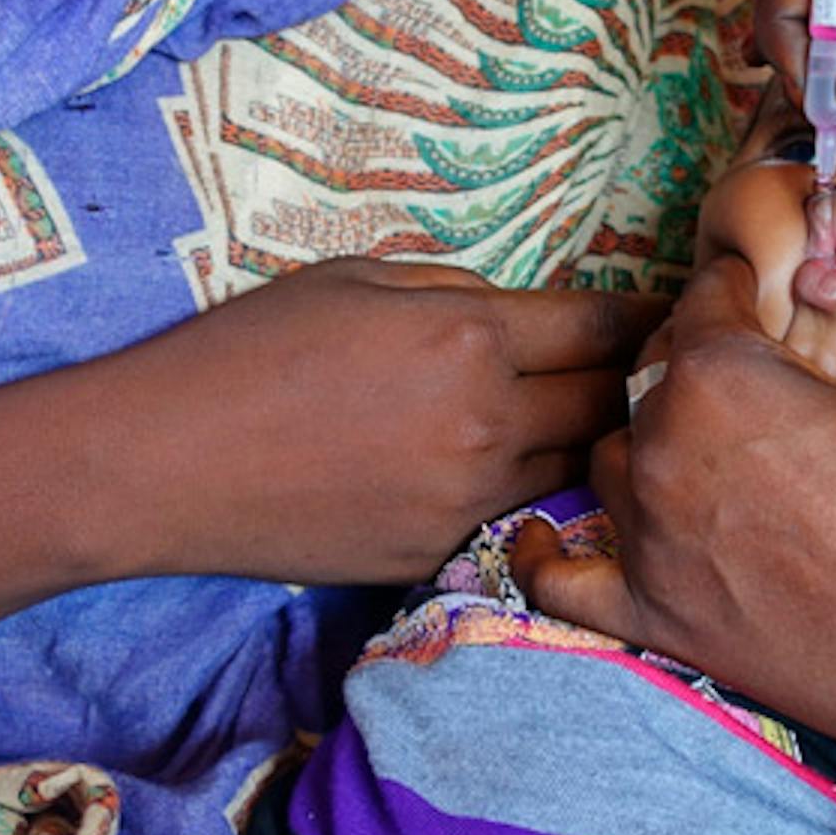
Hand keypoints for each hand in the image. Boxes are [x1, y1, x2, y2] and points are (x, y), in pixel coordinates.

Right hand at [95, 259, 663, 586]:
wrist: (164, 462)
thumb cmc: (249, 349)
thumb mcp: (358, 280)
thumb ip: (458, 292)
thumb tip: (523, 315)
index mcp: (470, 338)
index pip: (603, 325)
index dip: (644, 316)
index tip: (671, 312)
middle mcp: (487, 424)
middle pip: (612, 404)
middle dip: (639, 383)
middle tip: (656, 371)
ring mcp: (466, 501)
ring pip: (576, 470)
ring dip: (594, 445)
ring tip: (606, 425)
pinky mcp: (438, 555)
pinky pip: (518, 518)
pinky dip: (533, 493)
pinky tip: (526, 474)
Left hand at [511, 255, 835, 765]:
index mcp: (723, 370)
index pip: (707, 297)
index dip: (744, 292)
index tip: (764, 297)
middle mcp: (664, 443)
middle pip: (653, 377)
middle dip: (700, 369)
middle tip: (758, 385)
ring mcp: (647, 534)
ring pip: (610, 460)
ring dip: (647, 449)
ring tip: (705, 457)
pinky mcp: (652, 615)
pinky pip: (560, 579)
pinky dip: (546, 556)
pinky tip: (541, 536)